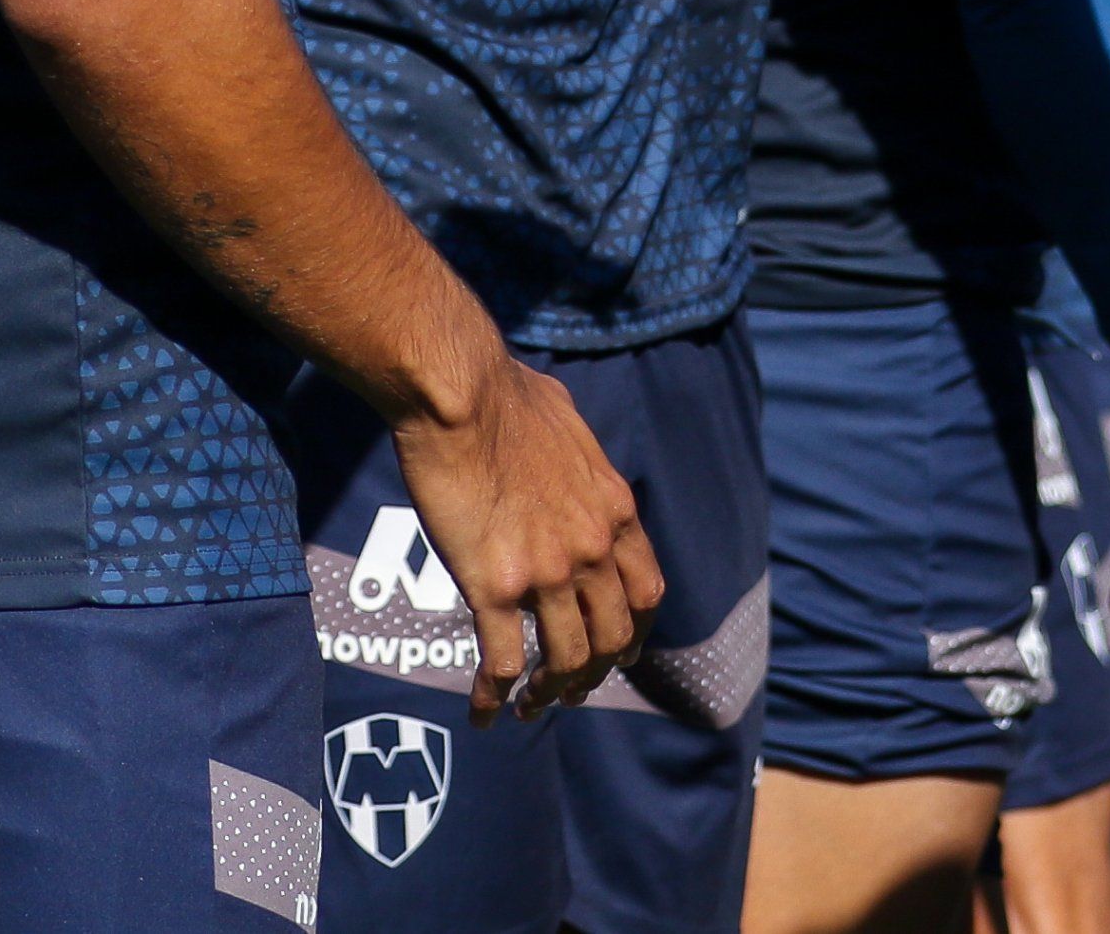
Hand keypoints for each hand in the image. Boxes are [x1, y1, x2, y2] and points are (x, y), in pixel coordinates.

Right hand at [389, 351, 664, 722]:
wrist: (462, 396)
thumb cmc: (507, 396)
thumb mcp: (570, 426)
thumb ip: (577, 460)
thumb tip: (565, 450)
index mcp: (616, 512)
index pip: (647, 592)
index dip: (636, 631)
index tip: (621, 653)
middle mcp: (593, 549)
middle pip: (614, 637)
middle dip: (596, 674)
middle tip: (572, 691)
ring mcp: (548, 572)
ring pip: (567, 660)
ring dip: (551, 693)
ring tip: (531, 707)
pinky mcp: (495, 586)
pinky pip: (502, 660)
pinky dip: (493, 695)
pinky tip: (482, 712)